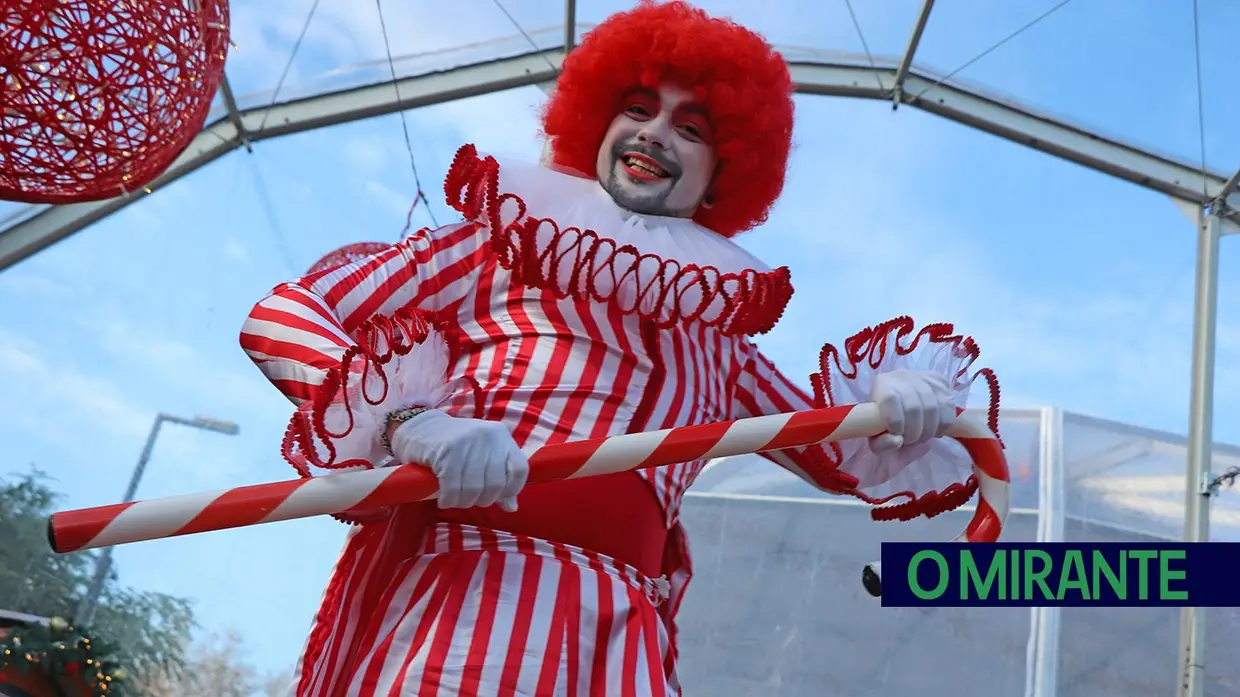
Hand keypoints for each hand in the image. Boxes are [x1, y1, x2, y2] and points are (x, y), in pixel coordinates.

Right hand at [388, 409, 528, 510]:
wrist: (419, 427)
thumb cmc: (454, 445)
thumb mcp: (482, 456)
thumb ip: (500, 478)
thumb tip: (512, 507)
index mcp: (501, 435)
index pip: (520, 470)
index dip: (511, 490)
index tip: (495, 496)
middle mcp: (488, 436)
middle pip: (496, 484)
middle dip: (482, 499)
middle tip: (468, 498)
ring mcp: (467, 442)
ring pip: (474, 489)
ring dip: (463, 502)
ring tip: (454, 499)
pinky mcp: (446, 451)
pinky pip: (453, 488)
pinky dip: (448, 500)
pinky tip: (444, 499)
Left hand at [867, 369, 955, 454]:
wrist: (902, 408)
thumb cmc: (886, 424)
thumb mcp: (876, 438)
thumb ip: (881, 444)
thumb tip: (898, 441)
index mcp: (881, 385)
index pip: (890, 399)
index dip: (895, 421)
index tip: (898, 434)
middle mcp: (902, 376)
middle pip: (914, 407)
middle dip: (914, 431)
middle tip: (911, 440)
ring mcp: (924, 377)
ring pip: (934, 406)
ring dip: (930, 429)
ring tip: (923, 437)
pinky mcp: (941, 381)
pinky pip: (949, 405)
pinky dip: (944, 424)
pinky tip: (936, 430)